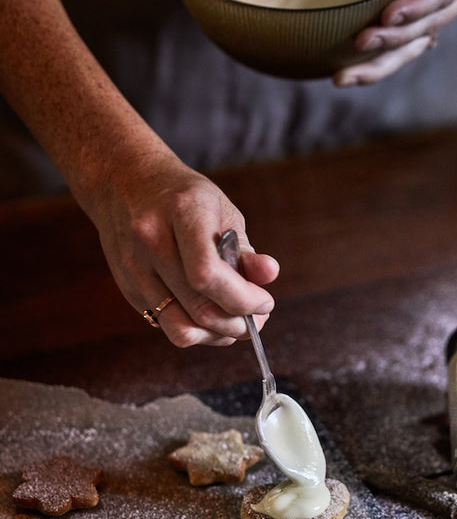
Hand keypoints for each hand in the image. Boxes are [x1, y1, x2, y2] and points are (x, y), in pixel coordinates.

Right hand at [87, 153, 279, 346]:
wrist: (126, 183)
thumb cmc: (185, 198)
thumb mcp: (222, 211)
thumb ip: (245, 249)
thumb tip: (269, 274)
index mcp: (181, 212)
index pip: (208, 273)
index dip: (242, 298)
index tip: (265, 302)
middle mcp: (150, 241)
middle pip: (199, 307)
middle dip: (238, 323)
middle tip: (259, 318)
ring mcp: (134, 269)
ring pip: (182, 329)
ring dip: (218, 335)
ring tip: (238, 323)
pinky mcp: (128, 290)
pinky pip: (168, 325)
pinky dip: (197, 330)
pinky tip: (212, 317)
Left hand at [333, 0, 456, 85]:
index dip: (420, 7)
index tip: (388, 15)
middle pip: (429, 26)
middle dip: (394, 40)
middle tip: (358, 43)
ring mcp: (443, 10)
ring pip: (414, 46)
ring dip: (380, 64)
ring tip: (342, 77)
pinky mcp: (423, 17)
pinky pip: (402, 44)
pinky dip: (377, 60)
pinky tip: (346, 72)